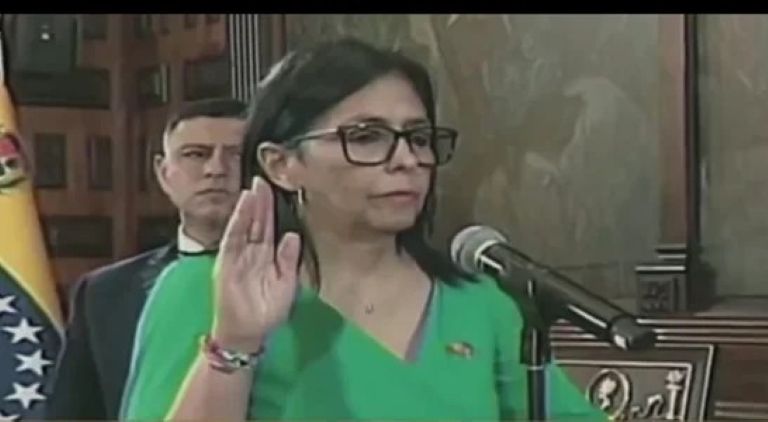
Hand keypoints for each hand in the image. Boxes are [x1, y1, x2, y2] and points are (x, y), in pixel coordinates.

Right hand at [211, 177, 301, 351]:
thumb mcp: (287, 284)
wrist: (248, 334)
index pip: (269, 227)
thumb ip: (289, 259)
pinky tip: (243, 206)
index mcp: (267, 256)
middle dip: (261, 201)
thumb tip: (293, 235)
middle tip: (264, 179)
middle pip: (257, 222)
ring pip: (245, 226)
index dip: (272, 210)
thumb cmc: (267, 312)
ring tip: (255, 188)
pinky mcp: (227, 263)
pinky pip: (233, 238)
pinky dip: (238, 221)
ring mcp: (238, 256)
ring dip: (250, 207)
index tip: (277, 190)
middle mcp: (251, 253)